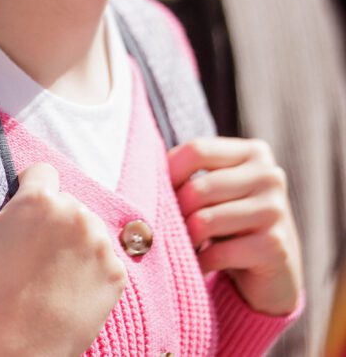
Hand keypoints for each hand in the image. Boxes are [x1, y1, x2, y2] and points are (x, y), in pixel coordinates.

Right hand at [0, 162, 126, 356]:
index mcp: (38, 201)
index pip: (41, 173)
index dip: (28, 189)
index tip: (21, 212)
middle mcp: (75, 215)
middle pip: (65, 204)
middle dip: (49, 221)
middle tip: (30, 251)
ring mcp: (100, 246)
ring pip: (86, 230)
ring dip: (72, 244)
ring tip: (48, 273)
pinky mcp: (115, 276)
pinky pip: (103, 261)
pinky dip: (88, 272)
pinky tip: (67, 289)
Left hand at [168, 137, 302, 316]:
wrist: (275, 273)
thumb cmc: (234, 224)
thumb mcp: (217, 191)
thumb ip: (194, 175)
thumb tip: (147, 173)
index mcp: (254, 152)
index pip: (197, 150)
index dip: (170, 172)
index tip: (158, 192)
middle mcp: (269, 176)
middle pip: (199, 188)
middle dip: (177, 212)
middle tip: (171, 227)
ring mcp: (274, 210)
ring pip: (205, 221)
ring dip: (187, 239)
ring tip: (186, 245)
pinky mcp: (274, 247)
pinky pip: (218, 253)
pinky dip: (201, 263)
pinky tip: (201, 266)